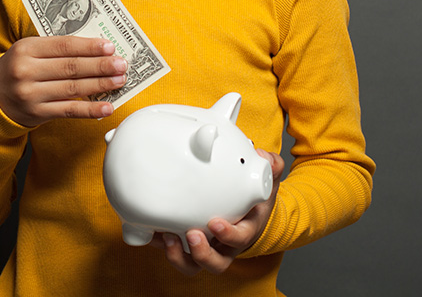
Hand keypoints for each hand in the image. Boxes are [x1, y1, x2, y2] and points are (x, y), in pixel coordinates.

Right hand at [0, 35, 126, 125]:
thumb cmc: (18, 67)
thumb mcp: (29, 50)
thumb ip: (56, 48)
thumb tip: (95, 49)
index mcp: (26, 48)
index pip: (64, 46)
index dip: (89, 46)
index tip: (109, 47)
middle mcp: (26, 71)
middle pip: (71, 67)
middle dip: (100, 65)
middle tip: (121, 64)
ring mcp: (31, 94)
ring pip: (73, 88)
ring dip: (100, 85)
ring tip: (119, 80)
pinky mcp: (37, 114)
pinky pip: (69, 111)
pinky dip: (90, 110)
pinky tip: (106, 107)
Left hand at [150, 149, 284, 275]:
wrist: (248, 210)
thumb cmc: (254, 198)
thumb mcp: (266, 181)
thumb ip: (270, 168)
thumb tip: (265, 157)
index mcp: (245, 229)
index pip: (240, 238)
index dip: (228, 235)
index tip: (215, 223)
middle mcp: (225, 244)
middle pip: (215, 262)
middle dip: (202, 254)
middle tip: (191, 234)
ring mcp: (207, 246)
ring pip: (193, 264)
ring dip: (179, 256)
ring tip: (167, 236)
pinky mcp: (188, 242)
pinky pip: (175, 250)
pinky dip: (161, 244)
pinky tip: (151, 231)